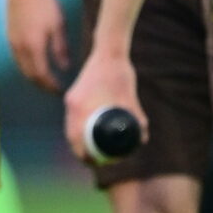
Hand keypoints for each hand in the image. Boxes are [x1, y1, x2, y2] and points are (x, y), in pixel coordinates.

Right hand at [4, 0, 70, 92]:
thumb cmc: (44, 2)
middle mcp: (19, 48)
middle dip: (41, 85)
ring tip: (46, 80)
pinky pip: (17, 59)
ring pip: (22, 68)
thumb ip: (60, 49)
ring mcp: (12, 43)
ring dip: (33, 77)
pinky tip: (36, 64)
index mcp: (33, 46)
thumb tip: (64, 68)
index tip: (61, 89)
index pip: (42, 74)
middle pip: (29, 75)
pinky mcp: (9, 37)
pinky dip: (27, 67)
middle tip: (54, 89)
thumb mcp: (58, 25)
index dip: (51, 85)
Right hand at [61, 49, 141, 165]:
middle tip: (94, 161)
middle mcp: (72, 104)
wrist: (109, 50)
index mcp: (80, 106)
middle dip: (80, 151)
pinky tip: (87, 133)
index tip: (92, 162)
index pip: (75, 138)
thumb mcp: (129, 97)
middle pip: (71, 135)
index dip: (82, 154)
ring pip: (70, 126)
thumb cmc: (120, 72)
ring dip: (78, 140)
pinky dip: (78, 128)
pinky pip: (73, 117)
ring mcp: (72, 98)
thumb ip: (136, 117)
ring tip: (91, 152)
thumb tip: (142, 138)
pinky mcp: (75, 94)